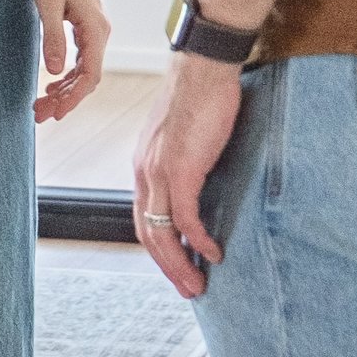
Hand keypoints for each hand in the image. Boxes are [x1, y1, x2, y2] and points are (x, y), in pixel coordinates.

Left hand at [32, 0, 109, 124]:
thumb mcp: (47, 3)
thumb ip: (53, 38)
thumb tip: (55, 71)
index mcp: (96, 28)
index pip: (90, 74)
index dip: (74, 97)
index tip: (55, 112)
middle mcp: (99, 32)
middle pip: (87, 77)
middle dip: (66, 99)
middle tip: (39, 114)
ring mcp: (93, 29)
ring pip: (83, 70)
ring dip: (65, 89)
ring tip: (41, 104)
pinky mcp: (84, 25)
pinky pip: (80, 58)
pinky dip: (66, 74)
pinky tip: (51, 84)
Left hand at [134, 52, 244, 299]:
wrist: (203, 68)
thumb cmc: (199, 97)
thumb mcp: (184, 138)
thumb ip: (184, 164)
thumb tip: (199, 185)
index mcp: (144, 166)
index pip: (143, 218)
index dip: (159, 248)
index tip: (177, 266)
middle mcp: (146, 173)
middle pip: (148, 234)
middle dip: (168, 267)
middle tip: (188, 289)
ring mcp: (161, 172)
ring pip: (162, 233)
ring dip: (179, 264)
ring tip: (198, 285)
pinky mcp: (182, 169)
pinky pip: (186, 217)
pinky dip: (198, 240)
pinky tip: (213, 253)